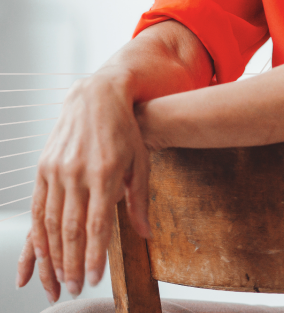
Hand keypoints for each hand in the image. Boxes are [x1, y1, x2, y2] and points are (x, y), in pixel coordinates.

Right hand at [16, 71, 150, 302]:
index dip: (95, 255)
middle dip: (72, 264)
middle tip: (76, 288)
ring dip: (52, 257)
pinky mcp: (43, 167)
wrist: (96, 95)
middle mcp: (77, 172)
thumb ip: (139, 200)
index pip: (97, 223)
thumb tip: (145, 234)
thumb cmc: (124, 129)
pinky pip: (37, 207)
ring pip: (49, 223)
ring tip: (58, 281)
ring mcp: (57, 169)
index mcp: (105, 172)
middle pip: (70, 229)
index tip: (95, 279)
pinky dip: (37, 235)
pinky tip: (40, 256)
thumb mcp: (141, 160)